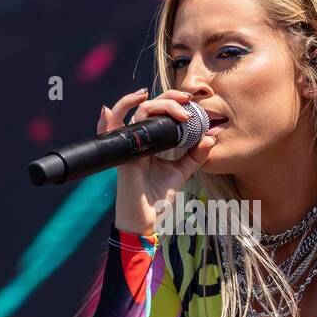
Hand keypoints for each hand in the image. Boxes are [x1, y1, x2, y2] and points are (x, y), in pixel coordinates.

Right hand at [101, 88, 216, 235]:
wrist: (145, 220)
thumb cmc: (157, 198)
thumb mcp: (180, 172)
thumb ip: (194, 156)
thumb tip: (210, 138)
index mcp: (152, 140)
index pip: (159, 112)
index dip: (172, 101)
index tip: (191, 101)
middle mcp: (138, 139)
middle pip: (147, 107)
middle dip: (166, 98)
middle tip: (185, 99)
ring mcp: (129, 146)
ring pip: (132, 114)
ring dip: (142, 102)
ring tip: (155, 97)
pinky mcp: (123, 157)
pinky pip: (108, 134)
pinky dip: (105, 121)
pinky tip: (107, 110)